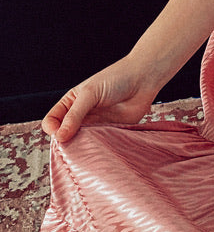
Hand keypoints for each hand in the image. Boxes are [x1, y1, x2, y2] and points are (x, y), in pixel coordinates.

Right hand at [42, 56, 159, 142]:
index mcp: (71, 103)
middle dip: (66, 144)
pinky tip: (101, 151)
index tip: (59, 135)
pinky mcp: (111, 133)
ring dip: (82, 149)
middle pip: (65, 136)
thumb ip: (75, 115)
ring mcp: (95, 126)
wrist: (143, 80)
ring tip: (88, 149)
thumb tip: (59, 137)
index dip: (52, 130)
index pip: (52, 121)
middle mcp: (81, 117)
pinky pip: (100, 147)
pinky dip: (98, 151)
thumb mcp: (90, 94)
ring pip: (81, 144)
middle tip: (73, 146)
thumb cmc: (116, 79)